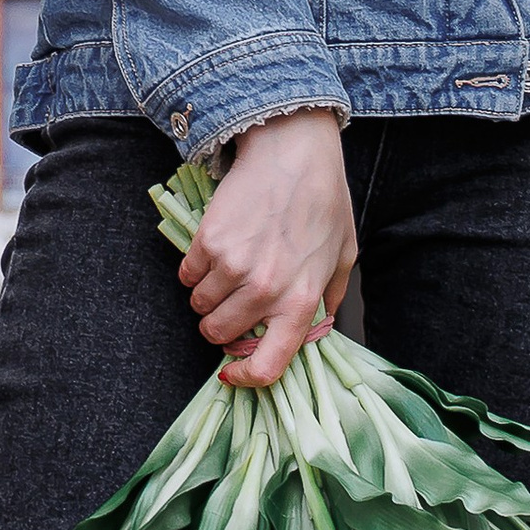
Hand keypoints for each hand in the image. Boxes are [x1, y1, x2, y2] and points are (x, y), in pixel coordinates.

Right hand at [180, 109, 356, 387]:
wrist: (293, 151)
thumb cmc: (323, 200)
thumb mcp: (342, 254)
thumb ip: (330, 296)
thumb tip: (318, 326)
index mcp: (300, 301)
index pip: (267, 365)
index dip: (245, 378)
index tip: (233, 371)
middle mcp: (265, 292)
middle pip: (218, 335)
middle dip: (219, 325)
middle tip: (231, 303)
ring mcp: (233, 268)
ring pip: (199, 305)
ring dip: (207, 295)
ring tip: (226, 270)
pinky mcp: (208, 243)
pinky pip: (186, 275)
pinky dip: (194, 269)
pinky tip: (214, 250)